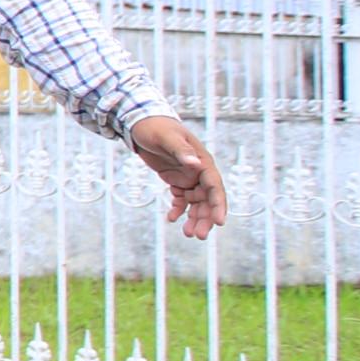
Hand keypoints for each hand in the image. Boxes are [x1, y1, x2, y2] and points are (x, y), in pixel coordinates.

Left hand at [131, 112, 227, 237]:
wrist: (140, 124)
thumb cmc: (156, 127)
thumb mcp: (167, 138)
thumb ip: (182, 151)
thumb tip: (196, 163)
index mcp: (202, 161)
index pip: (215, 186)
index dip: (218, 205)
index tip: (219, 222)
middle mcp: (199, 171)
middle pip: (207, 199)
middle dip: (205, 218)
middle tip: (198, 236)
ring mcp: (189, 177)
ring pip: (196, 203)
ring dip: (194, 218)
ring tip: (188, 234)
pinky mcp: (177, 180)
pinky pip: (182, 200)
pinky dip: (178, 210)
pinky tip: (172, 219)